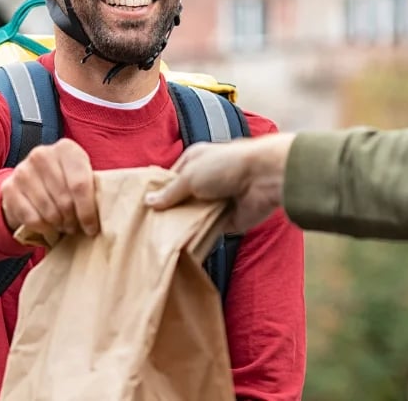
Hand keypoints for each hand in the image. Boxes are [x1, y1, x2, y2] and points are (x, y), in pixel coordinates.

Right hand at [0, 138, 99, 238]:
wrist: (29, 183)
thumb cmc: (65, 182)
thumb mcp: (81, 176)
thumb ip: (95, 187)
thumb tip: (113, 209)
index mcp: (66, 149)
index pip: (80, 184)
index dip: (87, 211)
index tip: (91, 229)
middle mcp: (42, 154)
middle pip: (65, 200)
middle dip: (73, 220)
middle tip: (75, 227)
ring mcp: (23, 170)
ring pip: (48, 211)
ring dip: (58, 225)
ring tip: (63, 226)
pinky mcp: (9, 187)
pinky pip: (31, 218)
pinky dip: (42, 228)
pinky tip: (48, 226)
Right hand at [144, 133, 295, 232]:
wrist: (264, 178)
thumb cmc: (227, 166)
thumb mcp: (190, 175)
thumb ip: (170, 192)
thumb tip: (149, 202)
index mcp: (195, 161)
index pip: (171, 178)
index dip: (159, 192)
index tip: (143, 208)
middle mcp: (205, 180)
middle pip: (182, 199)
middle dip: (169, 211)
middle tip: (148, 228)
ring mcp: (216, 200)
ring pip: (193, 216)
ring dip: (184, 225)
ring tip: (161, 239)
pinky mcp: (227, 220)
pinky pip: (208, 231)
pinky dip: (199, 237)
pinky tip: (182, 245)